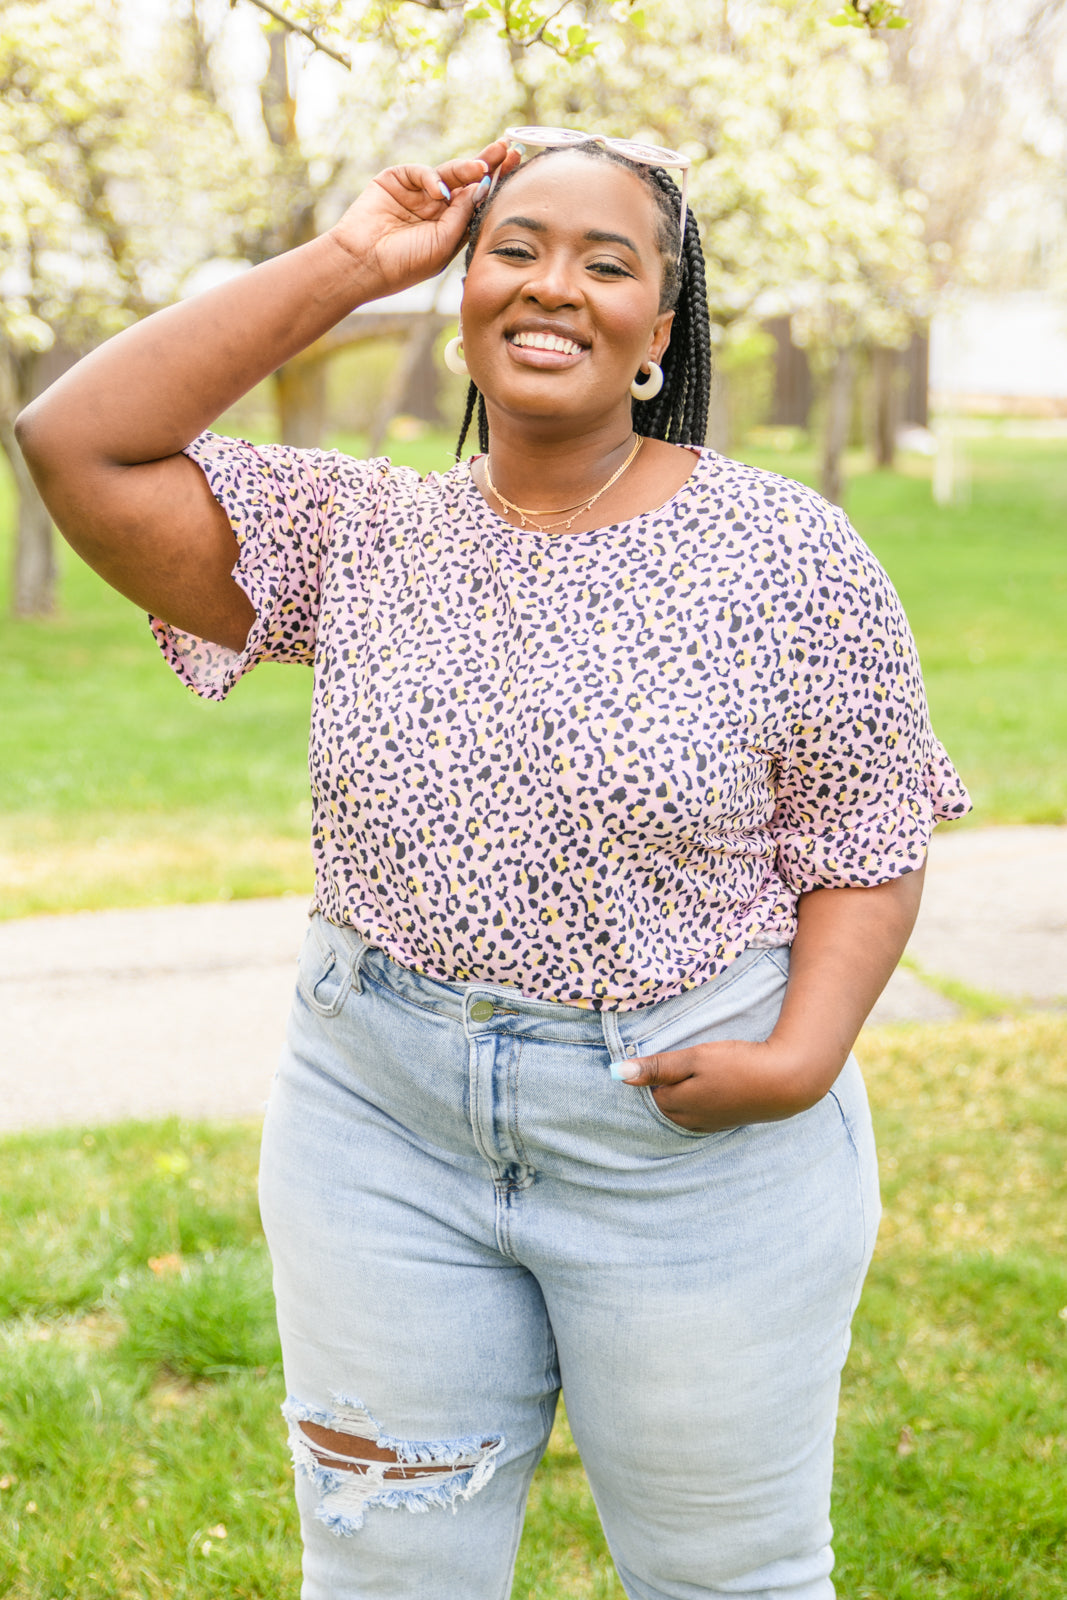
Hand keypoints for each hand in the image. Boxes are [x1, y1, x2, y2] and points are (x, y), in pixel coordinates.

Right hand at [330, 139, 520, 302]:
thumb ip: (463, 215)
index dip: (497, 182)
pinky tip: (438, 191)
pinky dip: (431, 178)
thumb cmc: (404, 264)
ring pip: (448, 173)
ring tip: (482, 167)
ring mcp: (417, 194)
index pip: (478, 201)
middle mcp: (436, 208)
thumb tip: (482, 185)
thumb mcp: (444, 244)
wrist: (362, 264)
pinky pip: (421, 172)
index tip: (517, 164)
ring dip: (467, 167)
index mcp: (451, 227)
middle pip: (467, 181)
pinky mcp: (396, 181)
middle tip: (508, 148)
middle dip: (488, 164)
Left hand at [616, 1036, 841, 1131]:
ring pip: (684, 1108)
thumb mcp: (694, 1059)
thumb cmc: (738, 1065)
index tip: (673, 1053)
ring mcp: (711, 1124)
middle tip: (687, 1060)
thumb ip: (656, 1066)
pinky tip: (716, 1086)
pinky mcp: (728, 1122)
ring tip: (701, 1071)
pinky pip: (703, 1113)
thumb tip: (617, 1073)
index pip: (651, 1088)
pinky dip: (703, 1100)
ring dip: (686, 1092)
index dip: (659, 1069)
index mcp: (677, 1105)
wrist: (787, 1082)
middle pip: (666, 1100)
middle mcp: (690, 1121)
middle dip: (668, 1083)